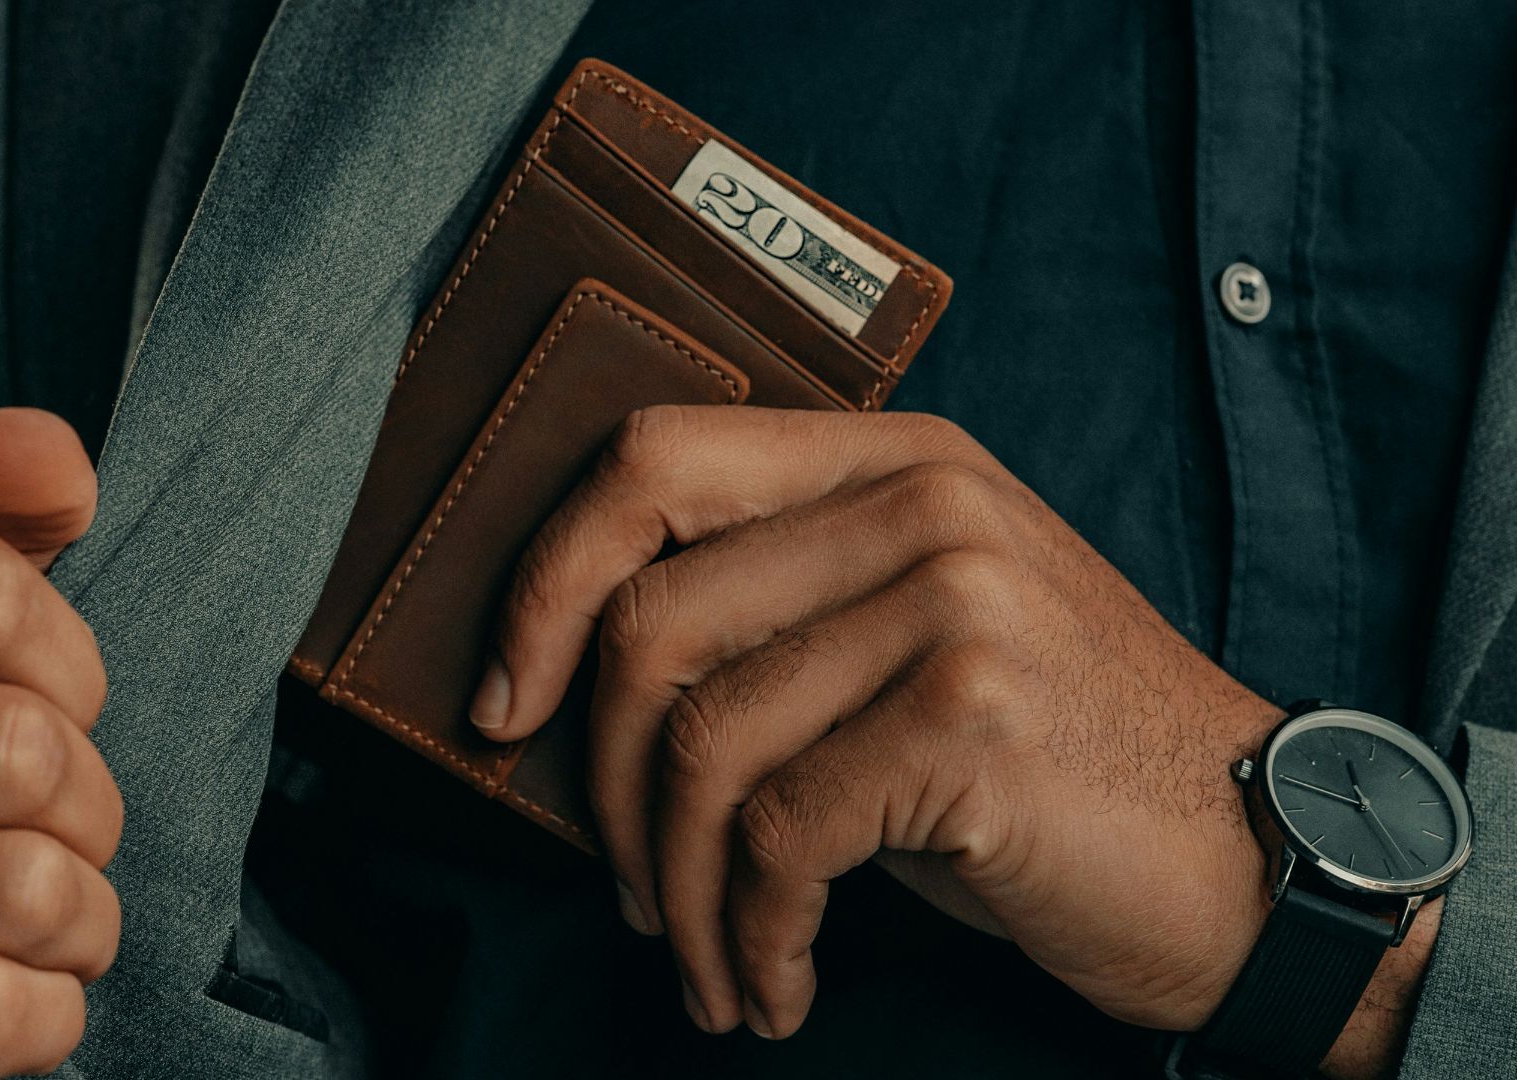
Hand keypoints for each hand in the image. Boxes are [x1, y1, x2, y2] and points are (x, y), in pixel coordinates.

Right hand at [0, 408, 120, 1079]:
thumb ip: (5, 529)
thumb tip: (42, 455)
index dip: (71, 668)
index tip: (49, 711)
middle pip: (20, 748)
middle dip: (88, 807)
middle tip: (49, 836)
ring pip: (28, 884)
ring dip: (79, 916)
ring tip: (25, 919)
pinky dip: (45, 1012)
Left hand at [473, 406, 1284, 1037]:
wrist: (1253, 857)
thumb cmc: (1050, 764)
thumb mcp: (912, 644)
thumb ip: (773, 616)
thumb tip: (571, 689)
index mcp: (887, 461)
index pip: (649, 460)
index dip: (544, 580)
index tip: (505, 704)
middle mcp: (918, 504)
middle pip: (650, 622)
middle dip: (606, 789)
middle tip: (632, 890)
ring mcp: (950, 601)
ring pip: (701, 745)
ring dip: (678, 892)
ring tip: (708, 964)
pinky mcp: (970, 718)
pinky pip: (778, 836)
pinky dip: (751, 937)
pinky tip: (774, 985)